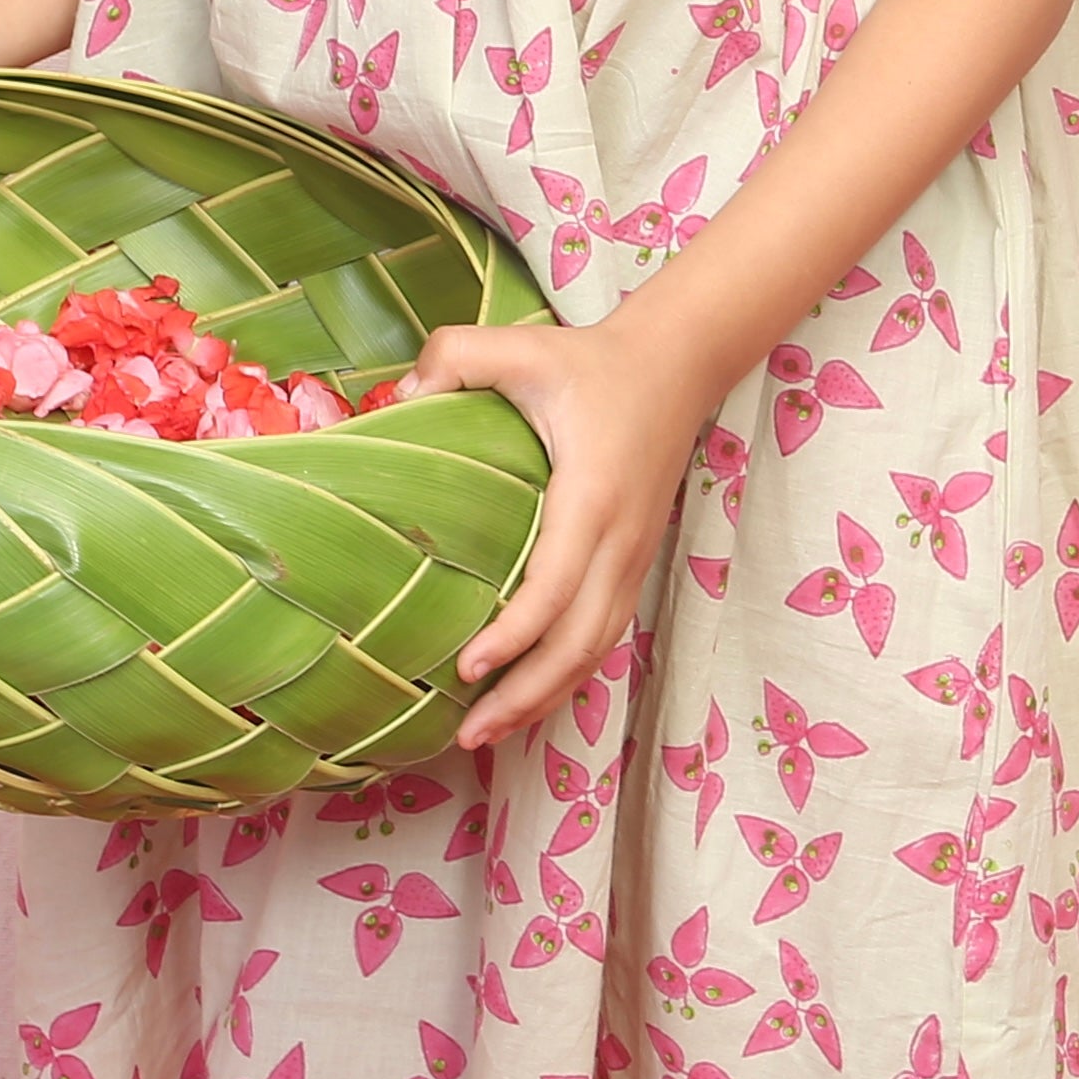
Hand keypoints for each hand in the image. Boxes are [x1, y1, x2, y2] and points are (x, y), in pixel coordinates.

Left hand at [398, 311, 719, 751]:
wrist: (677, 362)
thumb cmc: (591, 359)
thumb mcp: (523, 344)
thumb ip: (457, 356)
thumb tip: (401, 401)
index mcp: (591, 494)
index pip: (557, 585)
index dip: (514, 635)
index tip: (466, 667)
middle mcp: (621, 537)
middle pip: (581, 640)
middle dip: (527, 694)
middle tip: (467, 734)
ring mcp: (634, 554)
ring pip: (597, 647)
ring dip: (547, 696)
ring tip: (488, 732)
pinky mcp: (635, 560)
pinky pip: (604, 632)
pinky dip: (568, 673)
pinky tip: (529, 694)